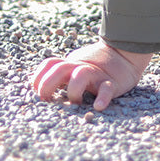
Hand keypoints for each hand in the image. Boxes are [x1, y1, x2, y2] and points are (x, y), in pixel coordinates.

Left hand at [31, 40, 151, 110]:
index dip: (38, 76)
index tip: (35, 90)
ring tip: (75, 101)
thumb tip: (38, 86)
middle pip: (59, 69)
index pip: (49, 64)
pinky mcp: (112, 83)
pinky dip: (102, 98)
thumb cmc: (94, 65)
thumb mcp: (74, 65)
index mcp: (70, 63)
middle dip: (47, 84)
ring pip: (80, 75)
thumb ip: (60, 73)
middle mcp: (80, 67)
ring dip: (73, 90)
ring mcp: (96, 74)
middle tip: (47, 98)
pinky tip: (98, 106)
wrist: (124, 53)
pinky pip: (106, 89)